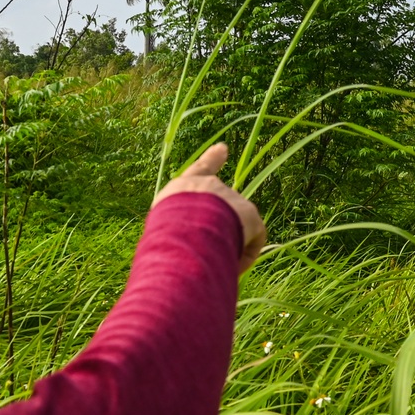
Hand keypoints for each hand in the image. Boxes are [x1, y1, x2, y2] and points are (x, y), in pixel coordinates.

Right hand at [152, 143, 266, 272]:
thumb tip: (189, 247)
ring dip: (229, 246)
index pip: (199, 170)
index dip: (211, 159)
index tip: (223, 149)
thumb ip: (176, 227)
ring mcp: (231, 199)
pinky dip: (244, 257)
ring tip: (215, 263)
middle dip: (220, 227)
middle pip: (220, 209)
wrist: (182, 229)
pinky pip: (252, 241)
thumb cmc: (164, 233)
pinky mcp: (249, 215)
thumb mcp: (162, 227)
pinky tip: (233, 266)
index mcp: (184, 187)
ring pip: (236, 228)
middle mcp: (210, 187)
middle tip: (209, 252)